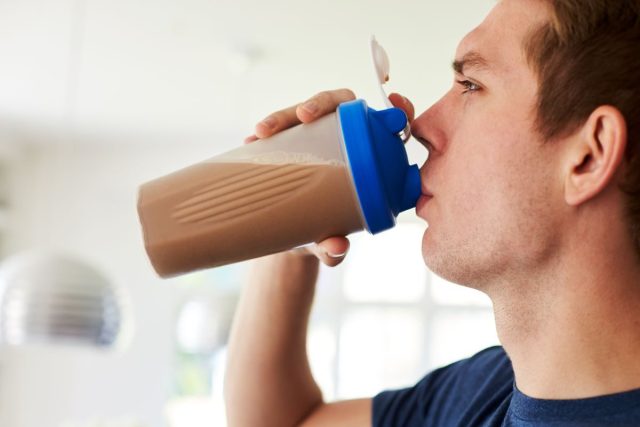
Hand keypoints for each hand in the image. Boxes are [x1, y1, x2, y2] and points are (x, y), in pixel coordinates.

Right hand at [245, 89, 415, 266]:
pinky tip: (250, 144)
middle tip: (303, 115)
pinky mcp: (288, 141)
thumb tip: (336, 247)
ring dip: (283, 116)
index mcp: (367, 159)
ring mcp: (313, 138)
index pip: (388, 125)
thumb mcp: (326, 242)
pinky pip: (278, 129)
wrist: (287, 237)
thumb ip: (333, 247)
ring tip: (262, 132)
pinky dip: (265, 132)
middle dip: (321, 102)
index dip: (398, 109)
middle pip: (339, 106)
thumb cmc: (319, 235)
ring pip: (303, 113)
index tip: (395, 101)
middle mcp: (341, 140)